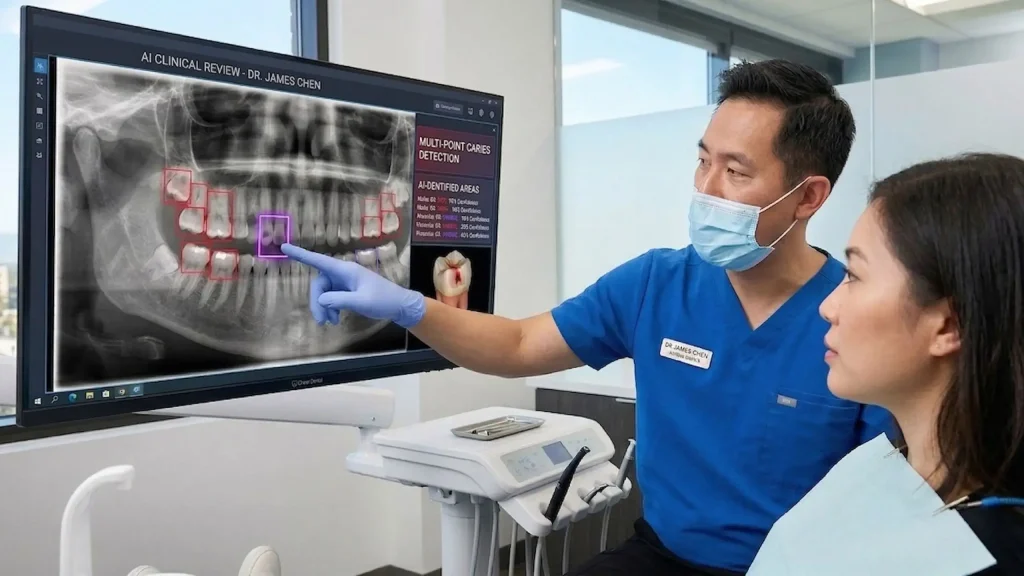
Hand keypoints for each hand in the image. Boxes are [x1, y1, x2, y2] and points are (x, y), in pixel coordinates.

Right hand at [280, 243, 425, 327]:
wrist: (399, 306)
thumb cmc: (383, 300)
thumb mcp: (361, 302)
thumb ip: (339, 300)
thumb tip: (321, 300)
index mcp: (346, 270)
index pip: (319, 261)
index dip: (301, 255)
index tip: (284, 247)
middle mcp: (343, 274)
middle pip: (320, 284)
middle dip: (318, 302)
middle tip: (322, 321)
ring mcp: (345, 282)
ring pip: (324, 293)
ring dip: (324, 308)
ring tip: (330, 323)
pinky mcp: (348, 291)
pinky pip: (332, 298)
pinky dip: (331, 308)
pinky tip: (335, 320)